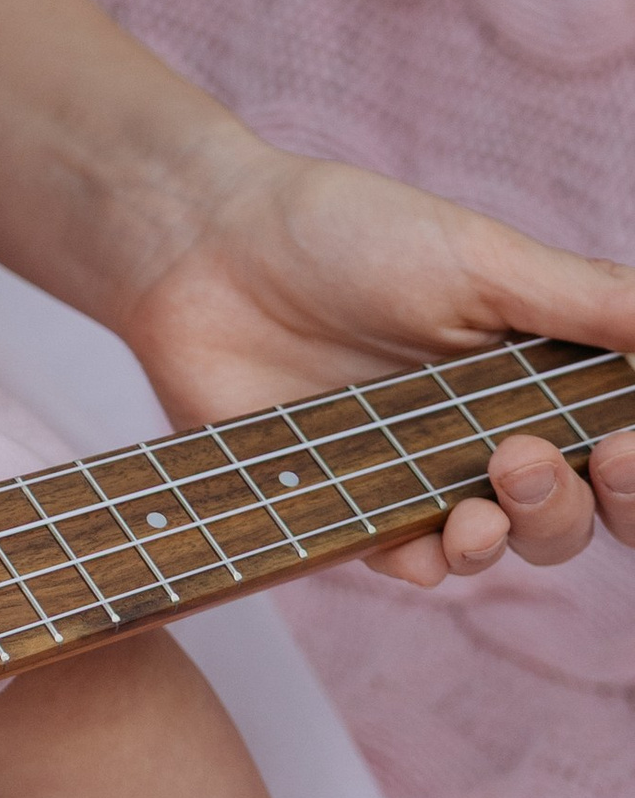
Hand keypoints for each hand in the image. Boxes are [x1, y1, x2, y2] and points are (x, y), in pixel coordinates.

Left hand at [122, 140, 634, 587]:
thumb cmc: (342, 233)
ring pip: (502, 546)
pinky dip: (428, 561)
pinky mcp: (348, 506)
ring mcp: (419, 472)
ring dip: (513, 536)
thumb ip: (588, 301)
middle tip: (531, 459)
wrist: (205, 248)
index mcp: (535, 369)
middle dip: (580, 504)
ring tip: (486, 493)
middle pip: (575, 512)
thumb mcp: (480, 257)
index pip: (619, 446)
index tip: (625, 451)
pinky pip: (408, 565)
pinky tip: (424, 537)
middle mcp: (487, 429)